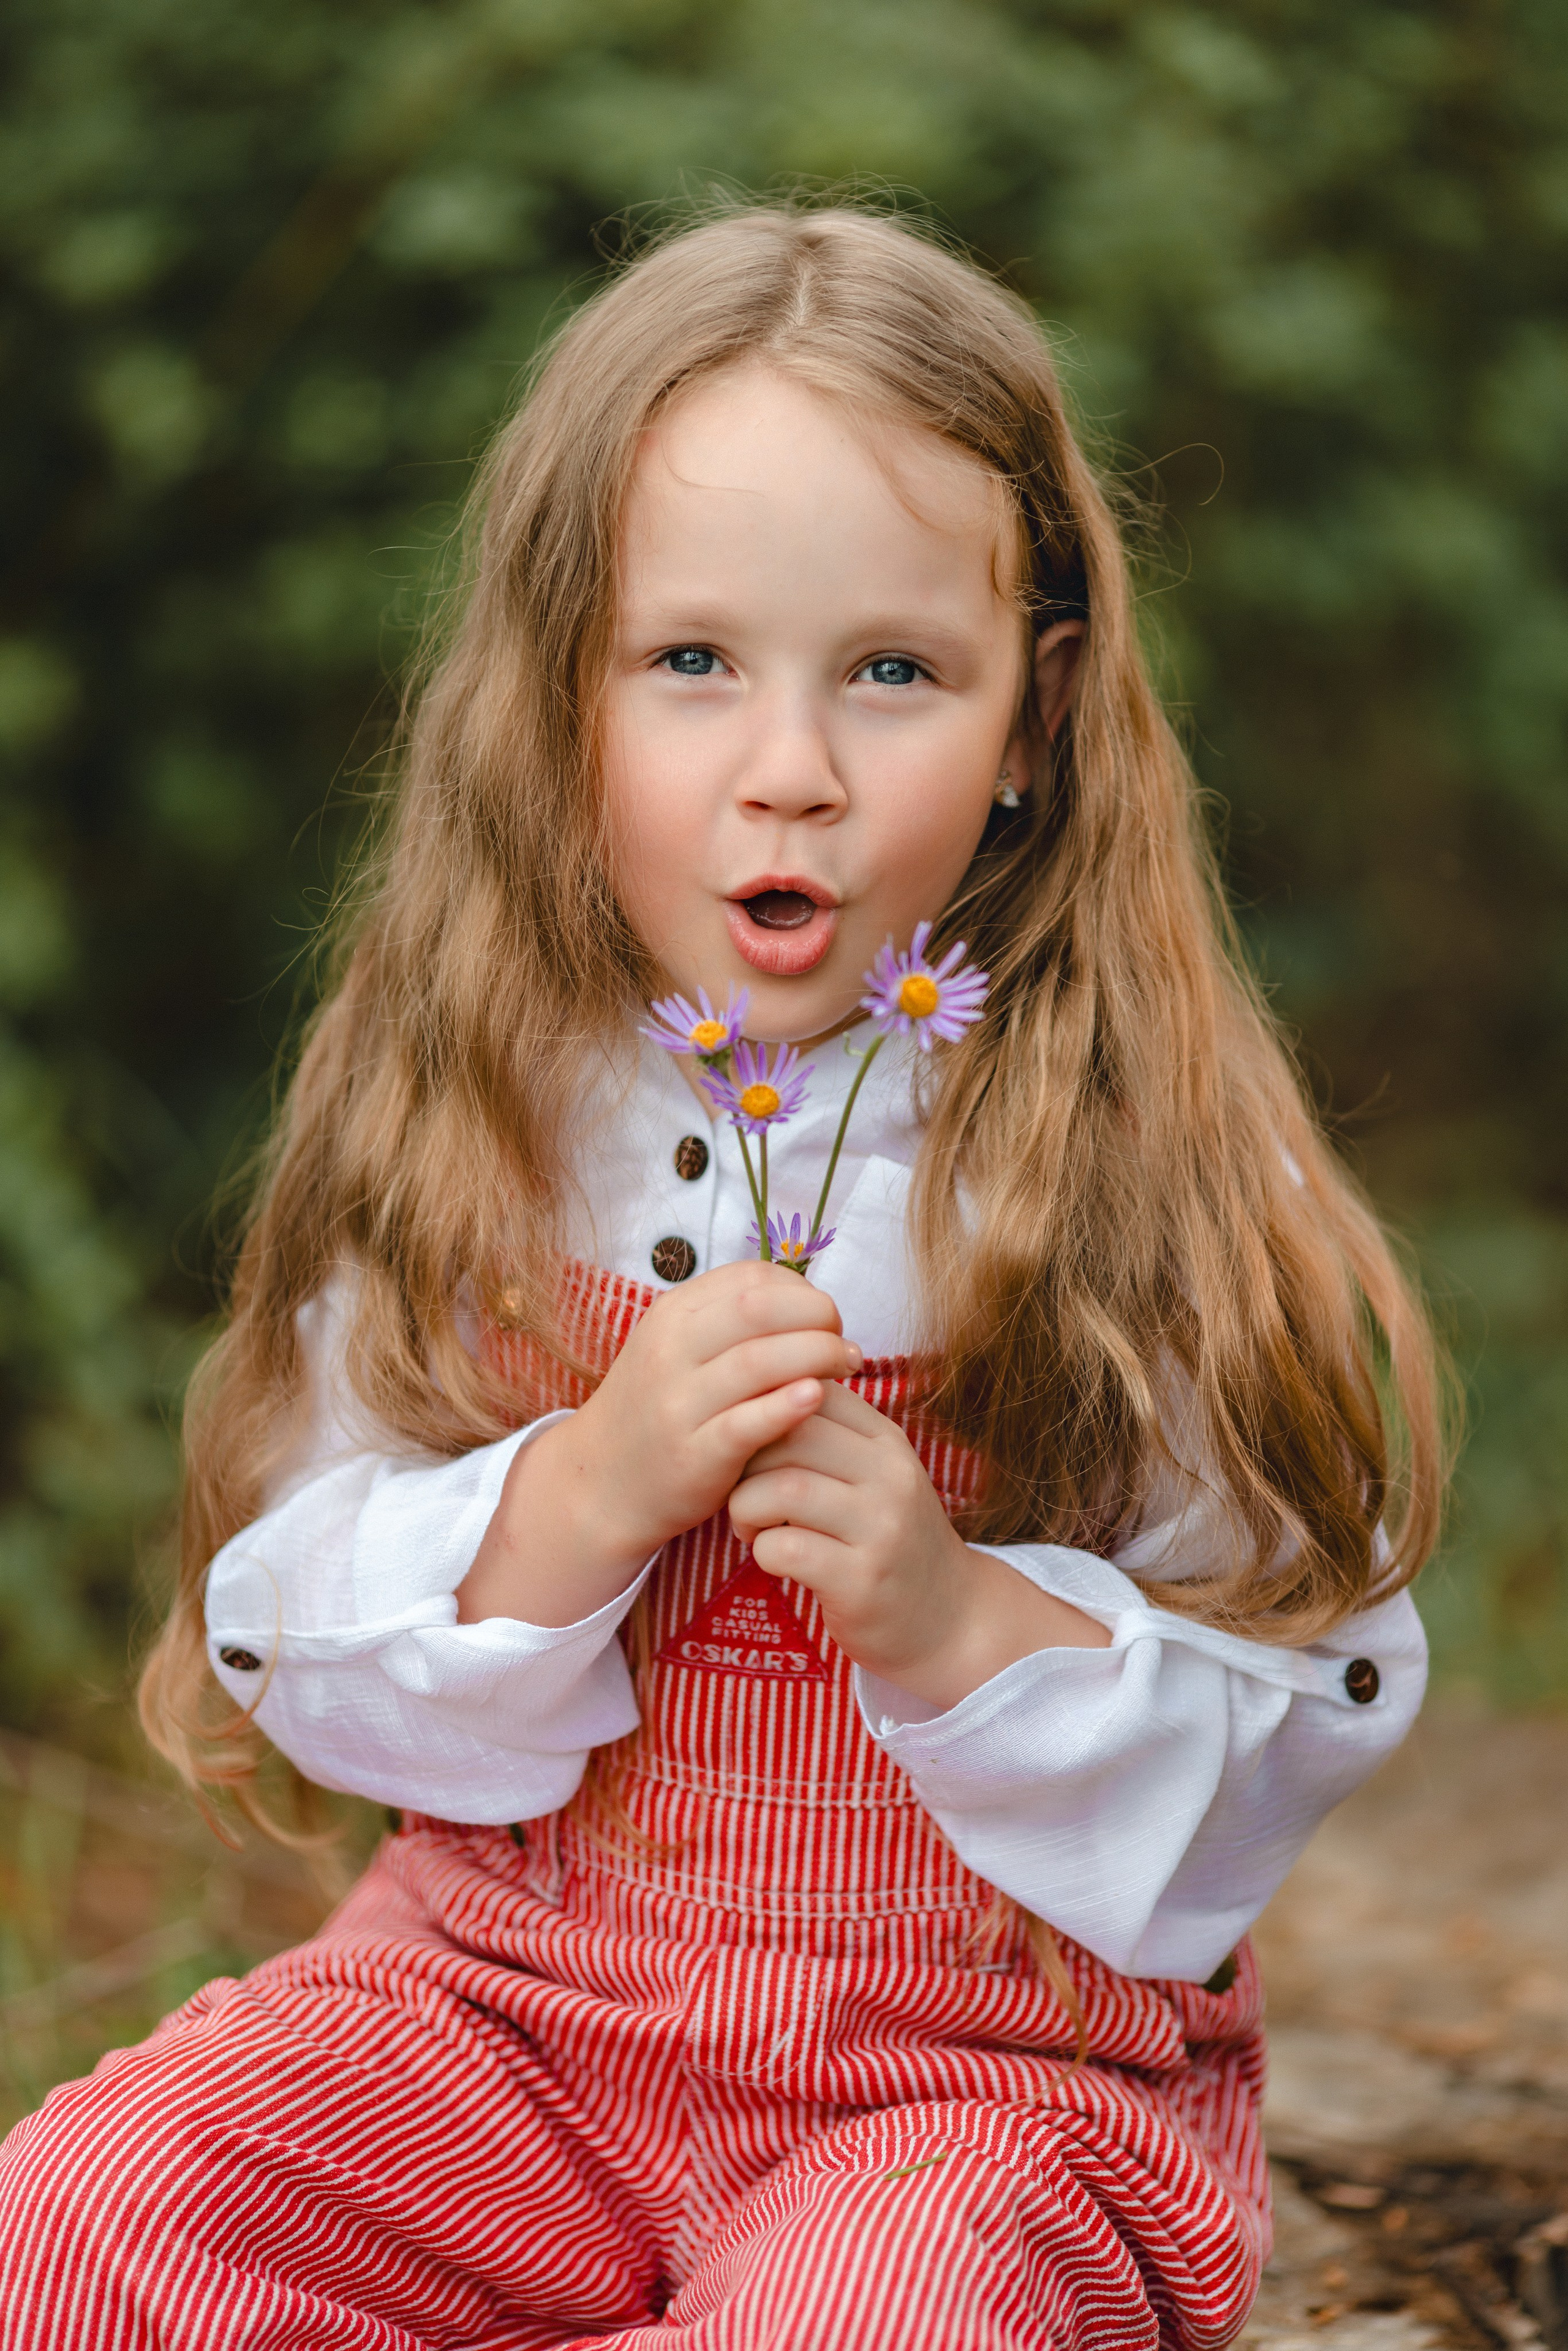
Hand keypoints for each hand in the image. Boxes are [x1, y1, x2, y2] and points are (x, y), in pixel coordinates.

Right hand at [458, 1261, 860, 1627]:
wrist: (602, 1482)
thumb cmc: (660, 1408)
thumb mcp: (679, 1349)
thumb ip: (732, 1324)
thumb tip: (810, 1306)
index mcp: (672, 1315)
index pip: (751, 1279)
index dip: (802, 1291)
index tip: (825, 1317)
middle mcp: (670, 1351)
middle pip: (759, 1310)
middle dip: (817, 1318)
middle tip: (846, 1343)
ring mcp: (678, 1403)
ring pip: (758, 1362)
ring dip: (817, 1357)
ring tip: (848, 1368)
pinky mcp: (693, 1455)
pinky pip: (747, 1423)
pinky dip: (787, 1406)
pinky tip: (818, 1399)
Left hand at [728, 1382, 1110, 1710]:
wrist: (948, 1619)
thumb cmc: (889, 1540)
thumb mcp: (875, 1476)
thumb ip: (832, 1437)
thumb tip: (766, 1392)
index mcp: (887, 1441)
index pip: (813, 1388)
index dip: (765, 1409)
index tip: (752, 1443)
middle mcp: (891, 1476)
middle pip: (791, 1432)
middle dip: (746, 1460)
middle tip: (741, 1489)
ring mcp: (880, 1529)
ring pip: (780, 1488)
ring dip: (745, 1507)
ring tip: (750, 1526)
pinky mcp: (860, 1581)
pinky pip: (784, 1547)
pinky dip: (762, 1550)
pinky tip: (774, 1558)